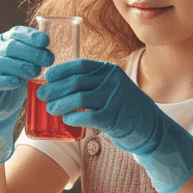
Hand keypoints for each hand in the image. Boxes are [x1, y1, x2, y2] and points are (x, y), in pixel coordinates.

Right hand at [0, 26, 53, 165]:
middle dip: (31, 52)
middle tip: (48, 60)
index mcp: (4, 42)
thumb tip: (65, 51)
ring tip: (36, 72)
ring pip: (1, 63)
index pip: (16, 33)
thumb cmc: (17, 80)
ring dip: (21, 66)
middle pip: (10, 47)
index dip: (31, 36)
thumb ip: (38, 56)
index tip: (47, 41)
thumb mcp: (27, 65)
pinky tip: (18, 82)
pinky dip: (5, 81)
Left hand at [38, 58, 192, 192]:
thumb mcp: (111, 87)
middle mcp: (112, 80)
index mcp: (109, 70)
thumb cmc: (124, 107)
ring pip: (79, 99)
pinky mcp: (114, 117)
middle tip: (41, 95)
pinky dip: (73, 118)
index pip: (80, 65)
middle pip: (76, 82)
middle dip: (54, 88)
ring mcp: (114, 98)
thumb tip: (58, 85)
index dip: (61, 70)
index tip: (47, 76)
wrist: (151, 127)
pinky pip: (87, 116)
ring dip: (60, 104)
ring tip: (50, 109)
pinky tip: (66, 119)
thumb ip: (92, 83)